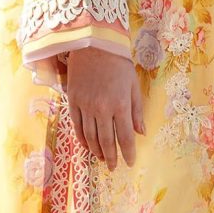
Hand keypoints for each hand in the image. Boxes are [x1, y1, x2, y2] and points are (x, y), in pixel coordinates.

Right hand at [65, 48, 144, 169]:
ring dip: (96, 150)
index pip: (125, 136)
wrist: (93, 45)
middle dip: (110, 156)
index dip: (127, 152)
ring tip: (101, 158)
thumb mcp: (133, 85)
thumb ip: (136, 110)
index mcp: (120, 105)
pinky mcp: (73, 101)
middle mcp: (102, 109)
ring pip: (90, 136)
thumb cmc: (118, 64)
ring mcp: (85, 106)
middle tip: (113, 167)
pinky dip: (82, 139)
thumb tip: (141, 133)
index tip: (129, 163)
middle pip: (106, 140)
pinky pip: (77, 126)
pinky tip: (87, 145)